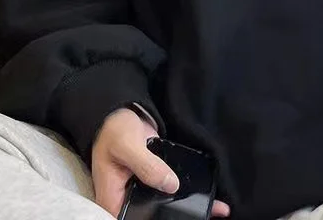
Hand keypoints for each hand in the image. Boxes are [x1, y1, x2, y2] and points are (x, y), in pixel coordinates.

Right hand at [91, 106, 230, 217]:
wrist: (120, 112)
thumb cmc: (114, 128)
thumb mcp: (128, 145)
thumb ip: (147, 166)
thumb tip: (171, 185)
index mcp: (112, 198)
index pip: (131, 219)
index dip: (154, 219)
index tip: (177, 217)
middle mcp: (126, 197)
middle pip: (150, 214)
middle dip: (174, 213)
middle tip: (203, 212)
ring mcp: (141, 188)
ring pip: (162, 202)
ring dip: (184, 203)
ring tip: (211, 207)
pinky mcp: (153, 176)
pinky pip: (168, 186)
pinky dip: (184, 189)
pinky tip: (202, 191)